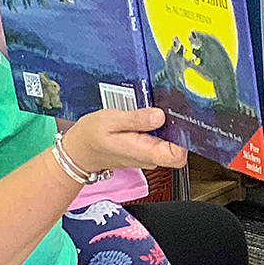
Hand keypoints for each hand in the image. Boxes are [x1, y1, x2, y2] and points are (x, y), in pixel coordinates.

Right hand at [61, 108, 187, 173]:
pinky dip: (158, 126)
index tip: (182, 119)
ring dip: (167, 125)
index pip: (177, 155)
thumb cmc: (91, 137)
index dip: (185, 139)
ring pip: (169, 141)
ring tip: (154, 110)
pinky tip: (148, 116)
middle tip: (168, 107)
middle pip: (178, 146)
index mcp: (144, 152)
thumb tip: (159, 116)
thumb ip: (136, 119)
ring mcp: (148, 154)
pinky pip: (160, 139)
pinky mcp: (145, 150)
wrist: (78, 152)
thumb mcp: (110, 121)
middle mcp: (150, 157)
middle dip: (177, 126)